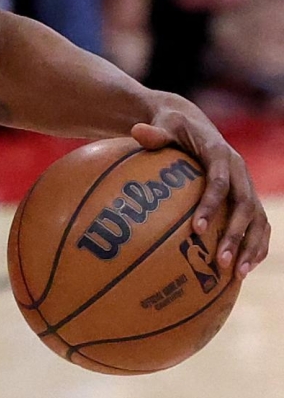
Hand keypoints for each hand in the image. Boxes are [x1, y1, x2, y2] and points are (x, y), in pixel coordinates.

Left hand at [133, 101, 269, 278]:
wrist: (195, 124)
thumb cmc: (173, 127)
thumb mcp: (164, 124)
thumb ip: (154, 133)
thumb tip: (136, 131)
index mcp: (221, 154)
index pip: (219, 183)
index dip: (211, 205)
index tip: (196, 229)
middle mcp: (240, 171)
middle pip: (245, 206)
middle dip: (235, 235)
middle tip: (219, 261)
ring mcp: (248, 185)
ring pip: (258, 220)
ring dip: (251, 247)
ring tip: (237, 273)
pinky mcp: (249, 197)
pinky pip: (260, 225)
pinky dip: (256, 246)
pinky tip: (243, 270)